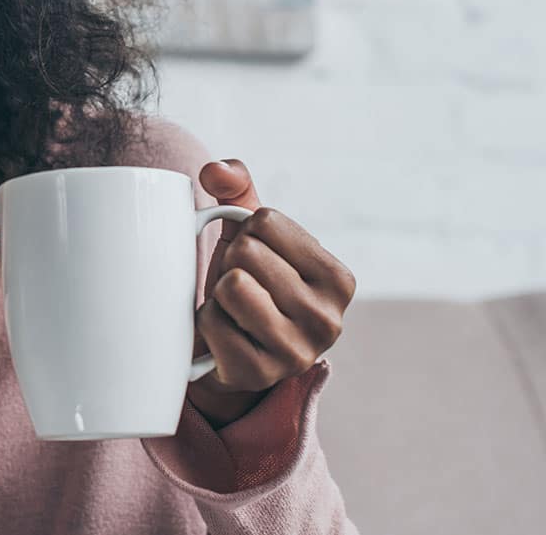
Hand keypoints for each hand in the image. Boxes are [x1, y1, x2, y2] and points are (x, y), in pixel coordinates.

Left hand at [190, 159, 355, 407]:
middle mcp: (328, 319)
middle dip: (231, 263)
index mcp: (338, 279)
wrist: (230, 351)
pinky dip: (207, 322)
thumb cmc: (248, 281)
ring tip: (233, 309)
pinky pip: (211, 322)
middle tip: (241, 287)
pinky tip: (224, 335)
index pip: (264, 221)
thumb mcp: (251, 233)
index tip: (257, 260)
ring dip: (219, 293)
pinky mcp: (259, 375)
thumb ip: (237, 188)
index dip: (247, 234)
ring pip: (231, 285)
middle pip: (247, 252)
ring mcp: (296, 352)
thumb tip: (214, 169)